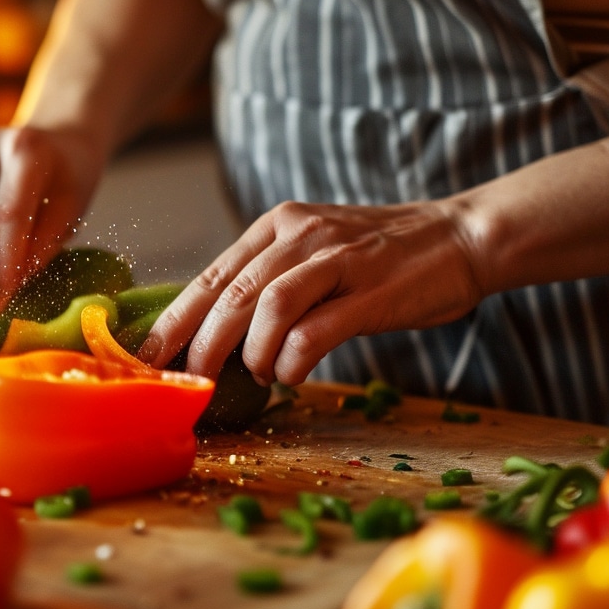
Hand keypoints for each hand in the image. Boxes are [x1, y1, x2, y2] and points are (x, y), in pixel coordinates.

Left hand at [137, 199, 484, 384]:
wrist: (462, 236)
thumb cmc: (382, 258)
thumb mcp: (315, 252)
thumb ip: (271, 280)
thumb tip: (217, 333)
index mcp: (278, 227)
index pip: (210, 275)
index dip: (173, 320)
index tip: (146, 358)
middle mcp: (300, 236)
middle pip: (229, 294)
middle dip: (199, 345)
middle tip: (190, 381)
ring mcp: (336, 261)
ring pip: (266, 308)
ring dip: (250, 353)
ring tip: (255, 375)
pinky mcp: (369, 291)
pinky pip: (314, 331)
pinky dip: (292, 360)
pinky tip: (290, 375)